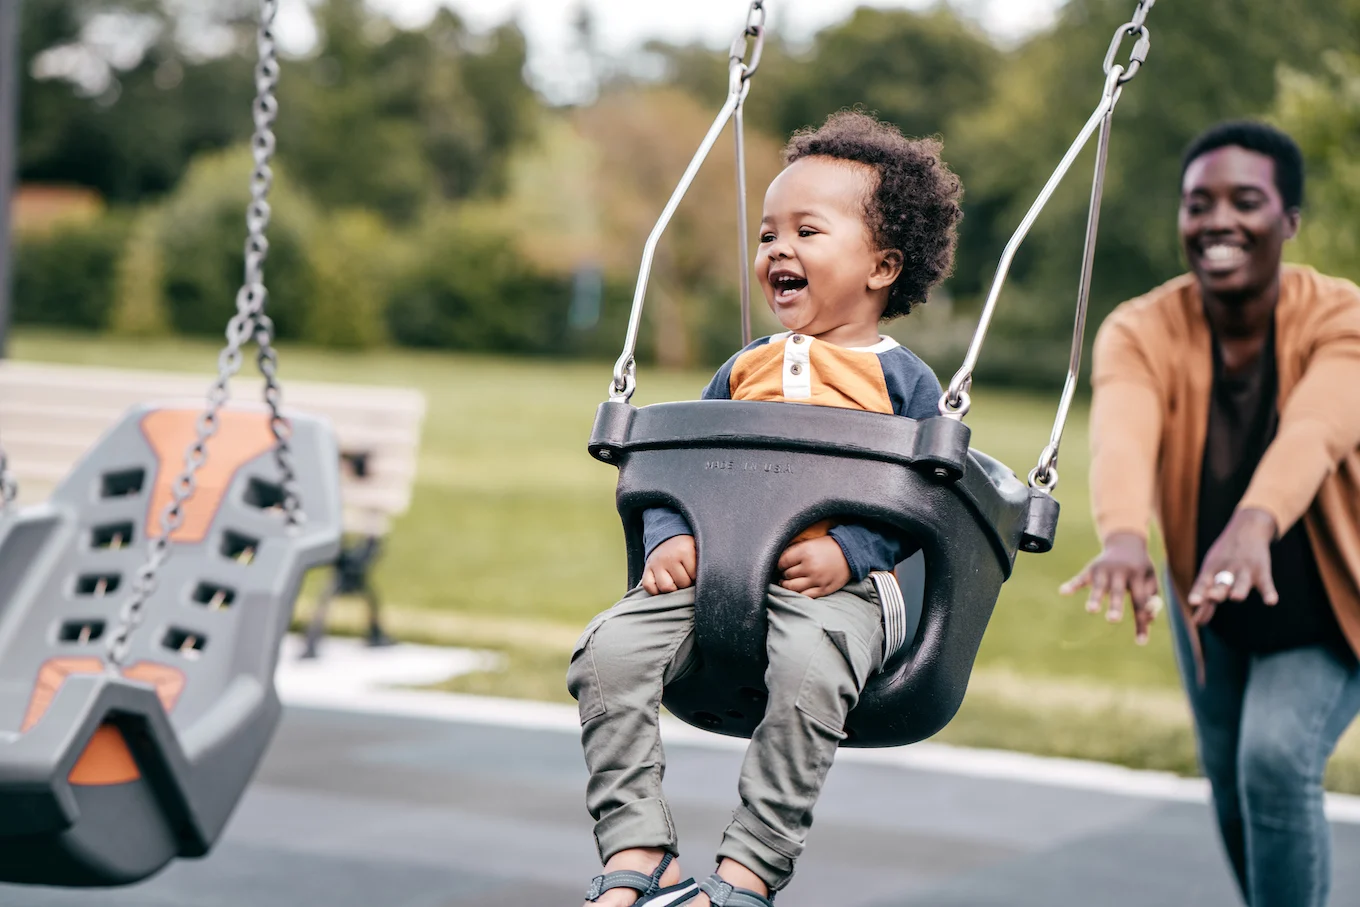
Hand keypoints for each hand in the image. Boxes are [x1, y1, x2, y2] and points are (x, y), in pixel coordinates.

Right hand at [642, 535, 696, 594]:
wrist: (668, 536)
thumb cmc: (686, 547)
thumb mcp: (697, 549)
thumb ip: (702, 563)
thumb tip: (705, 581)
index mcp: (684, 551)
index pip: (694, 575)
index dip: (696, 576)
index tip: (694, 569)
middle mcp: (669, 557)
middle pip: (682, 583)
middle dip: (686, 582)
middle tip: (685, 574)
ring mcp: (656, 564)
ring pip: (666, 587)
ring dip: (673, 588)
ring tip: (676, 581)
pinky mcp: (647, 569)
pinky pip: (649, 587)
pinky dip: (656, 590)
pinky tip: (663, 584)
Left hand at [777, 536, 850, 598]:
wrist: (851, 553)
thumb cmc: (828, 547)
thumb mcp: (810, 542)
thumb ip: (794, 551)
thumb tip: (778, 561)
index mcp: (805, 552)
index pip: (782, 562)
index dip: (779, 564)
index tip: (781, 565)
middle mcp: (810, 566)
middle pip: (787, 575)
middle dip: (784, 574)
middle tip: (786, 573)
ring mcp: (817, 579)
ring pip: (793, 588)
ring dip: (787, 585)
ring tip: (788, 582)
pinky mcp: (824, 589)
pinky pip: (805, 596)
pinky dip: (799, 594)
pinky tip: (798, 589)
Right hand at [1060, 531, 1160, 644]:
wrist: (1125, 542)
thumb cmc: (1140, 569)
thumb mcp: (1151, 580)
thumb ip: (1150, 600)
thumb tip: (1148, 619)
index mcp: (1138, 575)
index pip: (1140, 602)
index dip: (1141, 622)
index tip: (1141, 643)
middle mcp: (1121, 571)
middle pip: (1119, 592)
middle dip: (1115, 605)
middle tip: (1113, 620)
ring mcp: (1104, 569)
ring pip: (1099, 586)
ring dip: (1095, 598)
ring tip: (1091, 610)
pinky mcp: (1091, 569)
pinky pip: (1081, 578)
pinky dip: (1072, 585)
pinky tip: (1063, 591)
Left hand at [1186, 507, 1277, 625]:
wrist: (1247, 529)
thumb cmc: (1223, 557)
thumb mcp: (1211, 572)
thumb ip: (1206, 598)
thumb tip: (1196, 623)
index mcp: (1211, 570)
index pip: (1203, 583)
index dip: (1198, 592)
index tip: (1193, 602)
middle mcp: (1226, 570)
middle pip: (1221, 583)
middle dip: (1217, 591)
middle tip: (1212, 597)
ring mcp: (1244, 570)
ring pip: (1241, 582)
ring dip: (1239, 589)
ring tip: (1236, 597)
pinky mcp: (1261, 571)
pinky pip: (1266, 583)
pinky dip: (1269, 592)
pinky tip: (1271, 602)